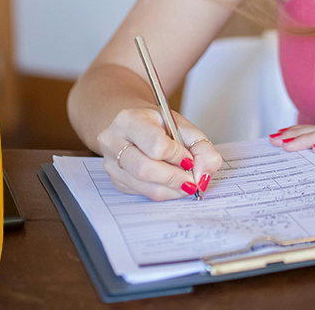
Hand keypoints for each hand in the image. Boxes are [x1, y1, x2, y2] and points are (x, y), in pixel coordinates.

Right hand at [96, 108, 222, 200]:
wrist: (134, 126)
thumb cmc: (158, 125)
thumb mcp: (183, 127)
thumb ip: (202, 148)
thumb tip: (204, 176)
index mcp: (130, 120)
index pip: (156, 146)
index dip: (178, 156)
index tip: (189, 158)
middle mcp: (113, 141)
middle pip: (145, 170)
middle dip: (175, 178)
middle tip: (192, 180)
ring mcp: (110, 163)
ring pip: (145, 186)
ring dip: (172, 188)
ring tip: (184, 181)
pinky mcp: (116, 180)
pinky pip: (143, 193)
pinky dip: (164, 191)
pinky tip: (170, 182)